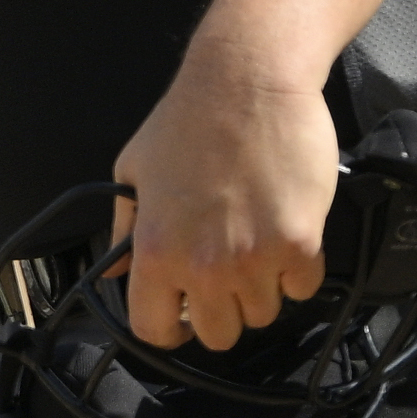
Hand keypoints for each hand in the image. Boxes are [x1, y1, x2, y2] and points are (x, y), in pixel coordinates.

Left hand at [108, 42, 339, 351]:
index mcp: (154, 250)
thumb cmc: (188, 120)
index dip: (169, 326)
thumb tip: (114, 268)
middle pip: (219, 335)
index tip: (182, 314)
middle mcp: (203, 265)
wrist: (248, 82)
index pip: (154, 330)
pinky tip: (284, 234)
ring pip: (264, 314)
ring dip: (261, 288)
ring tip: (254, 244)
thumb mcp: (134, 170)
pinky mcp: (299, 244)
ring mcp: (254, 258)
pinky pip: (302, 288)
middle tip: (225, 274)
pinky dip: (297, 270)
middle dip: (221, 310)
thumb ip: (123, 227)